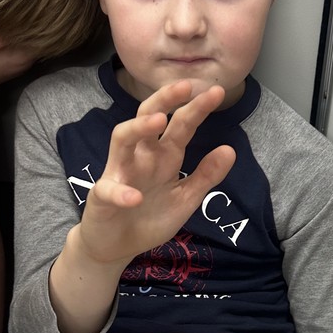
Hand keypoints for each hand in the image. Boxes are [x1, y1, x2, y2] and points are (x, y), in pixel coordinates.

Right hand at [75, 81, 235, 269]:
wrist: (115, 246)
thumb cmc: (149, 217)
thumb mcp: (185, 198)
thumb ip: (205, 176)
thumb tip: (230, 149)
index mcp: (163, 157)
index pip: (180, 125)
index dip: (196, 109)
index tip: (216, 92)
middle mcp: (141, 157)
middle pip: (148, 117)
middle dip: (166, 100)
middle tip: (186, 85)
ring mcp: (119, 173)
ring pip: (122, 139)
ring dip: (139, 128)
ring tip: (159, 120)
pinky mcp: (101, 197)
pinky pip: (108, 189)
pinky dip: (121, 193)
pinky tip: (135, 198)